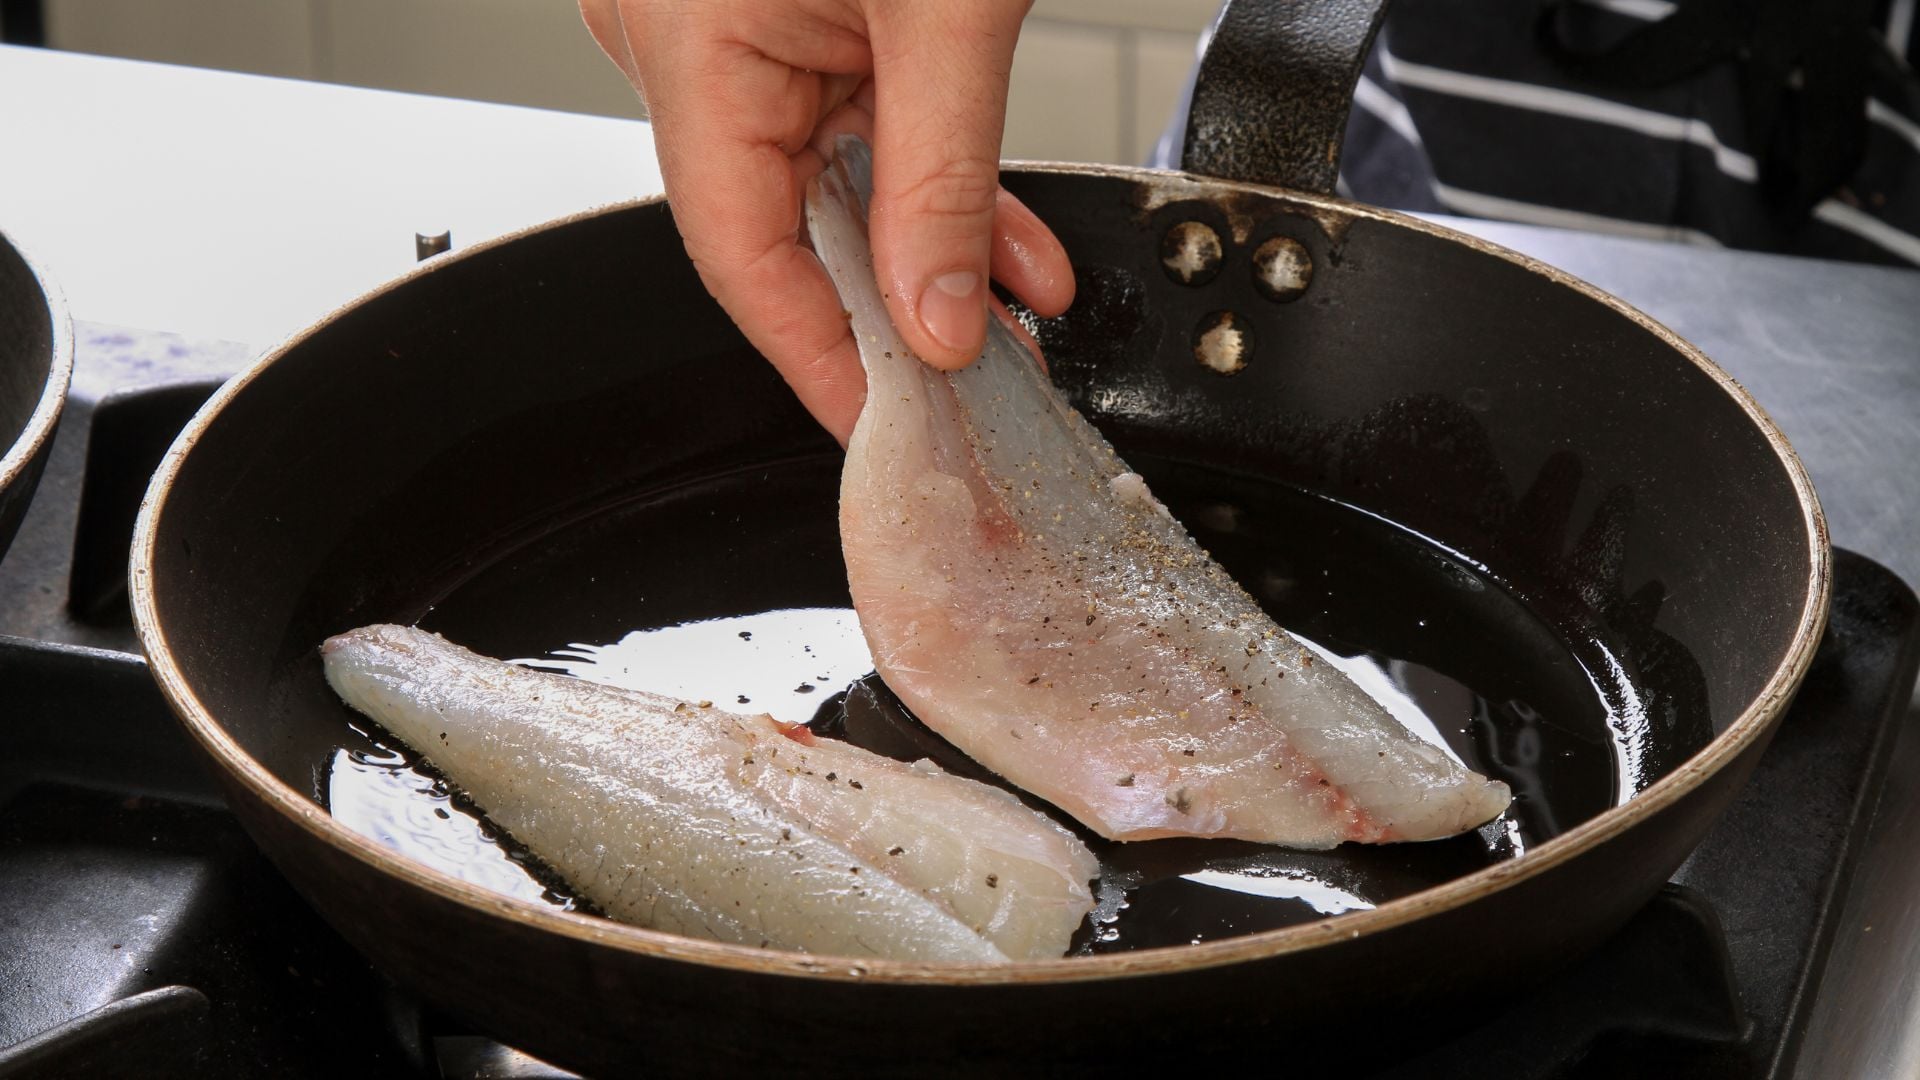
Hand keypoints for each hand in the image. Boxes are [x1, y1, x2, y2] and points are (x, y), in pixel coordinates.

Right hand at [579, 0, 1076, 442]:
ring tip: (1016, 303)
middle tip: (980, 373)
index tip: (888, 423)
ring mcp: (726, 21)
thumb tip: (937, 316)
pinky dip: (925, 172)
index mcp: (686, 37)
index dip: (820, 357)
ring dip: (929, 245)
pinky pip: (849, 118)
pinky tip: (1000, 231)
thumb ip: (942, 175)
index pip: (741, 253)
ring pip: (829, 180)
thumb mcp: (951, 9)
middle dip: (898, 307)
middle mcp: (682, 37)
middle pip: (785, 228)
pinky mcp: (781, 6)